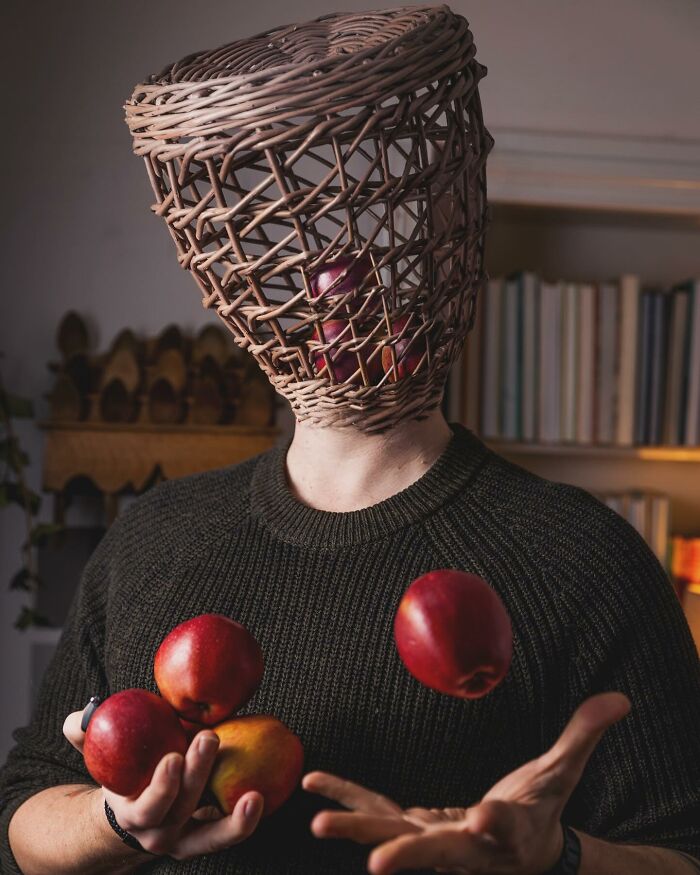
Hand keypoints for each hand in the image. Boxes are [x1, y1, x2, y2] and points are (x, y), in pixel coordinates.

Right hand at [63, 704, 263, 859]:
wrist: (131, 816)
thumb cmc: (123, 774)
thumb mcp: (102, 758)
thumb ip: (86, 736)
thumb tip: (76, 720)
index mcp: (133, 815)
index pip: (148, 807)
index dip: (161, 787)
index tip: (173, 757)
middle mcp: (161, 834)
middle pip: (183, 809)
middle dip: (198, 775)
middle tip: (210, 737)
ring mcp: (187, 840)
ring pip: (213, 836)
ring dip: (236, 819)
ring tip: (256, 796)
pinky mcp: (210, 837)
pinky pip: (229, 834)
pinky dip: (246, 821)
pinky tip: (265, 795)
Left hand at [303, 692, 630, 874]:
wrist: (521, 851)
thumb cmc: (542, 809)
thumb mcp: (563, 773)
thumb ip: (584, 734)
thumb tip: (621, 698)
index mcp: (507, 834)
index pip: (503, 831)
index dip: (494, 826)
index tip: (483, 819)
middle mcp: (467, 847)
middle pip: (437, 852)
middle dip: (408, 855)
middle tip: (376, 863)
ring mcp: (435, 841)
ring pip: (393, 834)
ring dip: (357, 826)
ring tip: (317, 819)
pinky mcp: (413, 828)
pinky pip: (376, 809)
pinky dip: (349, 796)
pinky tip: (315, 783)